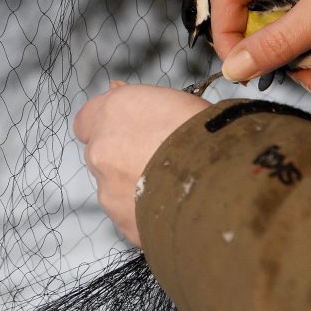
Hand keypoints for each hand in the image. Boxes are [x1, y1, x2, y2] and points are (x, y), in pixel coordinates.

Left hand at [74, 81, 210, 245]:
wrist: (225, 183)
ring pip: (114, 189)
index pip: (86, 120)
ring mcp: (108, 190)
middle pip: (101, 155)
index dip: (105, 126)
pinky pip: (130, 216)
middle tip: (159, 160)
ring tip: (174, 186)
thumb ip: (138, 101)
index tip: (124, 130)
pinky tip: (175, 206)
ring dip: (135, 187)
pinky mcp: (123, 222)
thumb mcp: (176, 100)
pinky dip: (146, 213)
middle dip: (121, 158)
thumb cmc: (209, 135)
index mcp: (114, 112)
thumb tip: (115, 89)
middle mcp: (102, 149)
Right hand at [210, 0, 310, 93]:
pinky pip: (296, 27)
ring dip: (290, 57)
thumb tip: (234, 69)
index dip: (226, 32)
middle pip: (249, 11)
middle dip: (267, 50)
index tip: (238, 68)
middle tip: (284, 75)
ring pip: (273, 25)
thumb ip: (277, 43)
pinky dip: (306, 51)